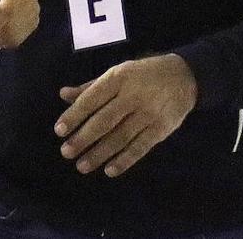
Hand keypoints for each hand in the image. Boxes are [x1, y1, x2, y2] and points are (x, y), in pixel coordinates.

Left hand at [54, 54, 195, 177]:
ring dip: (100, 153)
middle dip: (83, 138)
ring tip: (82, 166)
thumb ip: (90, 87)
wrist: (183, 76)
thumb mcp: (117, 73)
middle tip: (66, 152)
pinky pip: (140, 147)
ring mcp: (148, 113)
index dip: (74, 115)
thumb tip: (63, 95)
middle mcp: (132, 96)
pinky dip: (125, 160)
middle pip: (104, 120)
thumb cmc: (142, 75)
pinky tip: (110, 170)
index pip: (92, 99)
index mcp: (118, 78)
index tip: (59, 131)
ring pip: (120, 137)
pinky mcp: (161, 129)